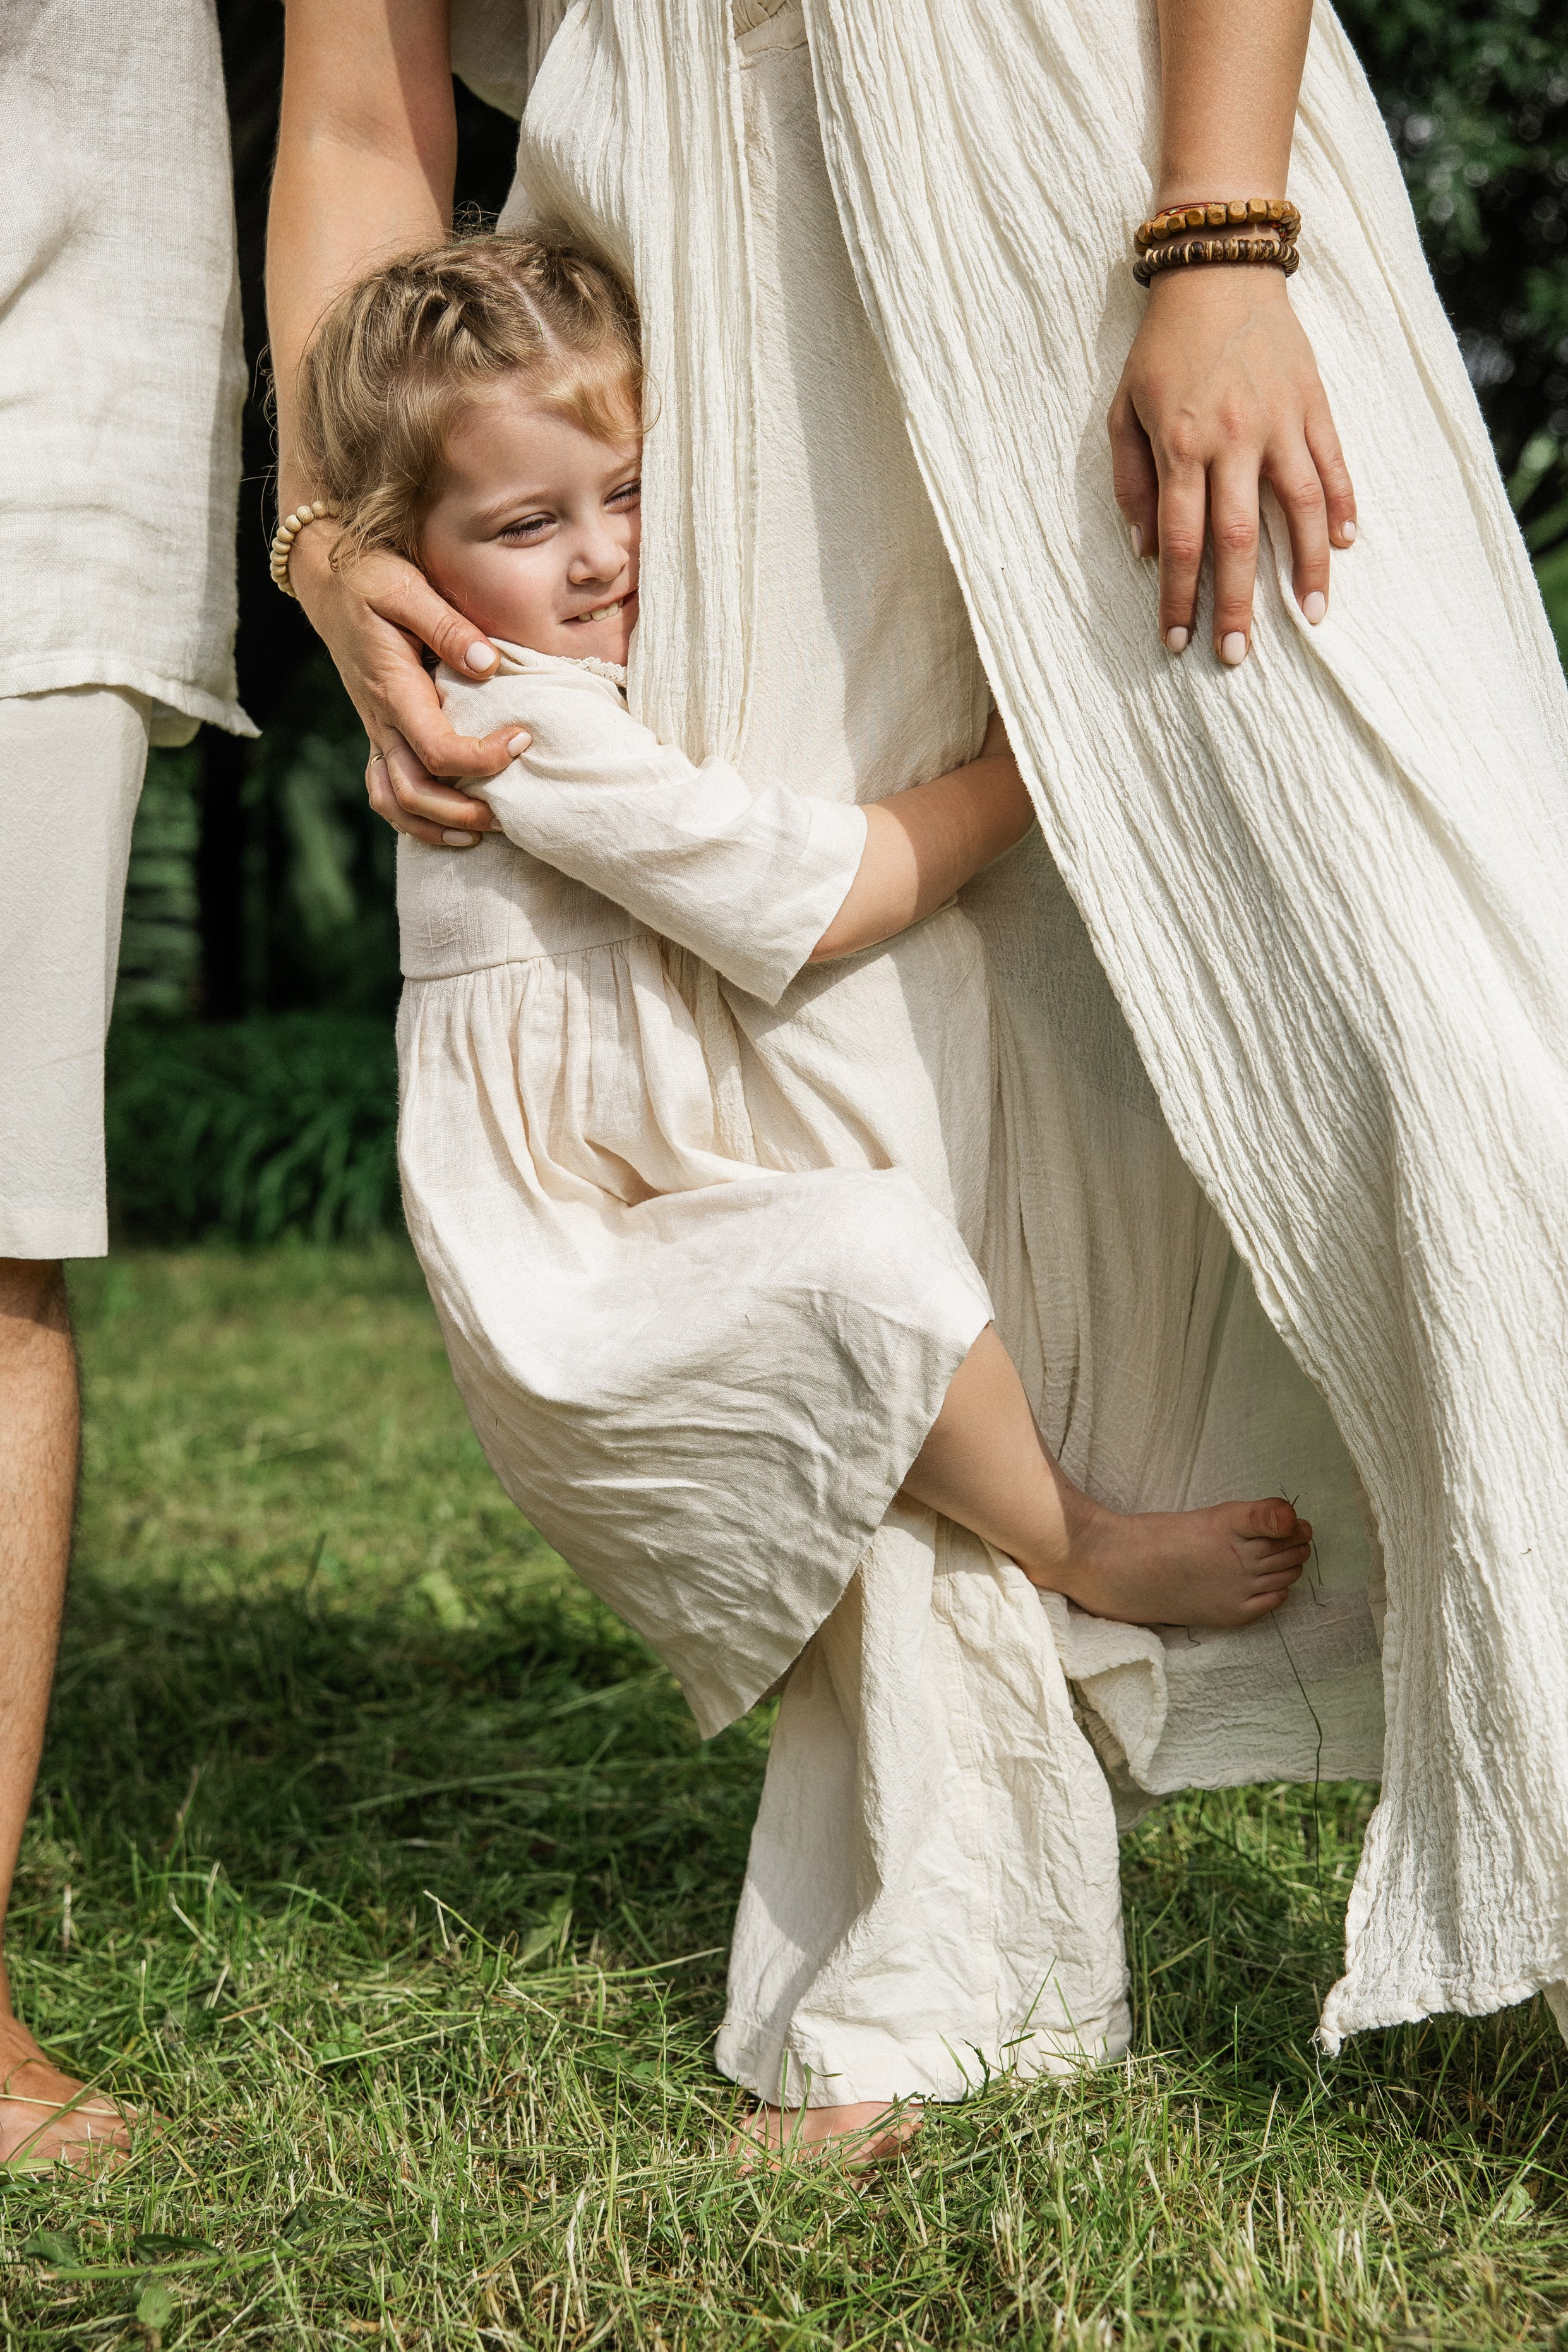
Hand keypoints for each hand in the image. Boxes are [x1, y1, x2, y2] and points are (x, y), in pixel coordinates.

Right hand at [289, 527, 526, 847]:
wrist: (328, 581)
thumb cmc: (371, 578)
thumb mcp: (407, 587)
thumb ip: (447, 626)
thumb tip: (488, 664)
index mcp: (393, 690)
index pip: (438, 750)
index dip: (484, 759)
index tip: (523, 739)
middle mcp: (380, 720)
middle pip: (416, 792)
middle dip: (463, 812)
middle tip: (510, 811)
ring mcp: (376, 730)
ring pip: (395, 801)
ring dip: (436, 826)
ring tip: (483, 831)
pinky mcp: (379, 731)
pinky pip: (387, 789)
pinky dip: (415, 816)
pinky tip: (451, 821)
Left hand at [1108, 266, 1355, 663]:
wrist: (1218, 267)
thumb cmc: (1161, 346)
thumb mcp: (1123, 410)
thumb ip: (1132, 482)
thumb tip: (1146, 551)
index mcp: (1180, 444)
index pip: (1181, 540)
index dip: (1179, 597)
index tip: (1178, 641)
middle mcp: (1232, 438)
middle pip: (1237, 539)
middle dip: (1236, 604)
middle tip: (1237, 655)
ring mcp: (1279, 420)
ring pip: (1299, 507)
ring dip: (1308, 567)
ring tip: (1312, 616)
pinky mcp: (1313, 401)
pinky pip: (1333, 462)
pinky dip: (1342, 504)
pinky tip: (1347, 544)